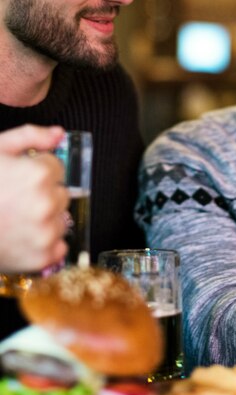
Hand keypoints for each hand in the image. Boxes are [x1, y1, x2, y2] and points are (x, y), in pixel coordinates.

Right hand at [0, 125, 68, 272]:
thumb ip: (30, 136)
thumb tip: (60, 134)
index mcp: (38, 174)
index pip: (57, 168)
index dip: (36, 170)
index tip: (18, 177)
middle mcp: (47, 203)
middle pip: (61, 194)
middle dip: (43, 194)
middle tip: (12, 200)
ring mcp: (45, 233)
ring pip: (61, 220)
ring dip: (45, 220)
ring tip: (13, 220)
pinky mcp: (42, 257)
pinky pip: (59, 247)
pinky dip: (44, 245)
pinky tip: (19, 238)